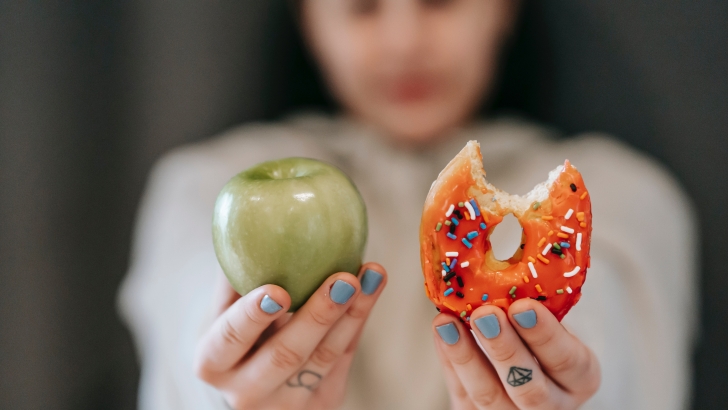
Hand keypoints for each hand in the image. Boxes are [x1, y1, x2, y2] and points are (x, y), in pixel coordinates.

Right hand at [195, 263, 386, 409]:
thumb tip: (247, 216)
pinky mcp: (322, 403)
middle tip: (343, 279)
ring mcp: (286, 404)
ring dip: (352, 313)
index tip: (278, 289)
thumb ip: (234, 276)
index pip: (230, 339)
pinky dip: (359, 319)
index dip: (252, 315)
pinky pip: (344, 358)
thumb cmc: (237, 334)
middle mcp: (246, 392)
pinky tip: (372, 287)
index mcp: (213, 362)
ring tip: (371, 275)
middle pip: (285, 355)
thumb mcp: (223, 313)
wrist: (255, 385)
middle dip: (318, 316)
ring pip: (324, 358)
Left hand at [433, 299, 600, 408]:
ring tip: (447, 322)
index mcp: (580, 376)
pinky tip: (441, 332)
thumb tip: (509, 257)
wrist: (525, 365)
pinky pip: (463, 396)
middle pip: (530, 388)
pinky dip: (450, 362)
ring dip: (466, 357)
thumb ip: (538, 303)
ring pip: (490, 397)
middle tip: (485, 314)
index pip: (569, 362)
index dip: (546, 336)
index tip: (523, 306)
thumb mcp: (553, 319)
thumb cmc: (540, 334)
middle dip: (505, 350)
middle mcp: (553, 404)